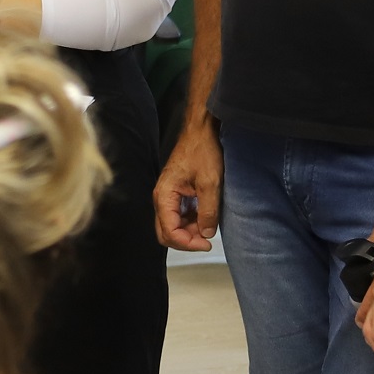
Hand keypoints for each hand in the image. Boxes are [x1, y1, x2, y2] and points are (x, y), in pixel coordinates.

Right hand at [154, 119, 221, 250]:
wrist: (202, 130)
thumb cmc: (203, 150)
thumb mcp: (210, 183)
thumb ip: (208, 211)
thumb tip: (206, 233)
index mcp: (165, 195)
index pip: (169, 232)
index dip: (187, 243)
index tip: (206, 243)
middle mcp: (163, 197)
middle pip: (167, 232)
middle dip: (186, 240)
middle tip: (207, 240)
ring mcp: (169, 196)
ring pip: (174, 225)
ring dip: (190, 231)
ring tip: (209, 225)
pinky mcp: (177, 194)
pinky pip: (180, 215)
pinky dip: (192, 221)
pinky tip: (206, 216)